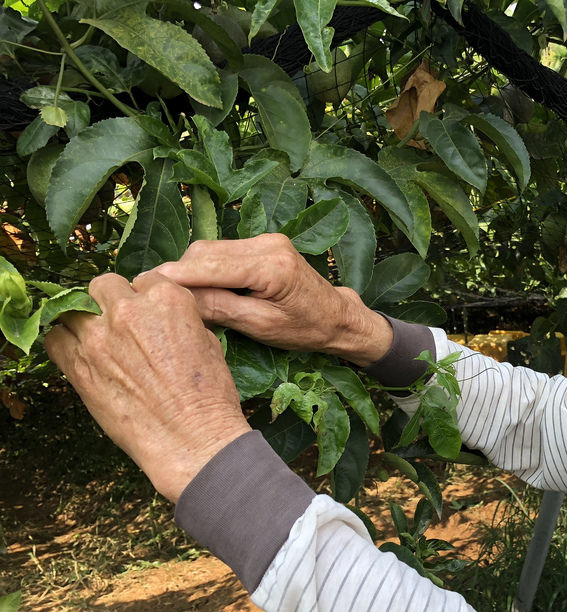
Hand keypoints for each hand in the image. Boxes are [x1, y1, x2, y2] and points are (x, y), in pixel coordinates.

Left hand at [45, 272, 250, 501]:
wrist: (191, 439)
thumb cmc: (209, 399)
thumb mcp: (209, 346)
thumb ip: (183, 322)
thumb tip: (167, 323)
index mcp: (168, 299)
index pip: (146, 279)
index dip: (146, 298)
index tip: (147, 315)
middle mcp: (129, 310)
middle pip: (104, 286)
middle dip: (113, 301)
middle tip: (122, 325)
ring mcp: (98, 336)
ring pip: (74, 307)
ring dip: (86, 320)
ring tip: (100, 340)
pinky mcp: (77, 364)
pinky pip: (55, 339)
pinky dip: (65, 343)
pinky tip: (82, 356)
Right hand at [152, 234, 392, 366]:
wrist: (338, 318)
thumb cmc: (306, 330)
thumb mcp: (261, 327)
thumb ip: (220, 309)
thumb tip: (178, 299)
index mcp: (271, 266)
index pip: (209, 265)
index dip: (173, 276)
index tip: (141, 286)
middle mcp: (268, 244)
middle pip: (204, 252)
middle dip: (178, 274)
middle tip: (156, 300)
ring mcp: (266, 239)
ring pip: (210, 249)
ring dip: (190, 271)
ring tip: (177, 298)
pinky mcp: (264, 242)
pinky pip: (222, 251)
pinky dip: (206, 268)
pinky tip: (200, 289)